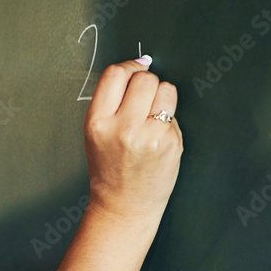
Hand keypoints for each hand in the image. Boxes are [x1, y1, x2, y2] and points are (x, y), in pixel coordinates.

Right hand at [83, 57, 182, 222]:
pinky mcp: (171, 142)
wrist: (124, 204)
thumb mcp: (95, 133)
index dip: (129, 66)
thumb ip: (111, 101)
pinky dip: (169, 119)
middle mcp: (123, 127)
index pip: (115, 74)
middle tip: (142, 101)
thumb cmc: (109, 168)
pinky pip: (174, 113)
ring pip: (166, 89)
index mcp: (98, 122)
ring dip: (162, 97)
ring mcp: (149, 135)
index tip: (136, 68)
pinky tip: (158, 136)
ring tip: (152, 116)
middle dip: (146, 83)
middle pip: (144, 79)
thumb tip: (140, 66)